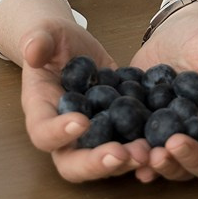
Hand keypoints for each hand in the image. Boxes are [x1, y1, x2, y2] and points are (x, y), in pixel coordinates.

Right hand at [19, 21, 152, 184]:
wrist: (73, 48)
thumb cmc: (53, 41)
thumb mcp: (45, 34)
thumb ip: (37, 41)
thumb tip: (32, 50)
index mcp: (40, 111)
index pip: (42, 133)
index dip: (59, 133)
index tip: (82, 121)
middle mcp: (64, 135)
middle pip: (73, 164)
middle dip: (97, 164)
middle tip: (121, 154)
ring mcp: (93, 138)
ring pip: (105, 164)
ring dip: (126, 162)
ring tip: (148, 151)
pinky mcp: (117, 133)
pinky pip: (129, 149)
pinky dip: (146, 150)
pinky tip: (164, 143)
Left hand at [129, 8, 197, 182]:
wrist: (174, 33)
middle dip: (190, 160)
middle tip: (170, 147)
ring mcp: (181, 137)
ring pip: (179, 168)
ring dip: (165, 167)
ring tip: (147, 155)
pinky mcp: (154, 134)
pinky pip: (150, 155)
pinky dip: (140, 161)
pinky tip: (127, 156)